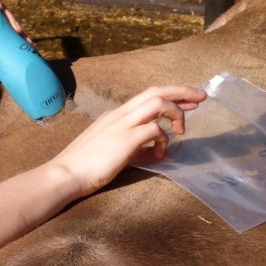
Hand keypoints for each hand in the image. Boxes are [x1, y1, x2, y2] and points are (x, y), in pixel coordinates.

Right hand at [48, 86, 206, 197]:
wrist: (64, 174)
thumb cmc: (83, 167)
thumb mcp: (111, 152)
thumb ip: (134, 148)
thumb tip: (156, 152)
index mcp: (114, 116)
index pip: (147, 96)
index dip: (171, 94)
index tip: (189, 99)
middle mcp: (119, 114)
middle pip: (156, 91)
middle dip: (182, 92)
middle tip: (201, 98)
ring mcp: (122, 125)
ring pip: (158, 103)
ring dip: (175, 113)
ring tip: (181, 130)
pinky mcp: (125, 140)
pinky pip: (155, 129)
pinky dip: (164, 139)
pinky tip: (161, 154)